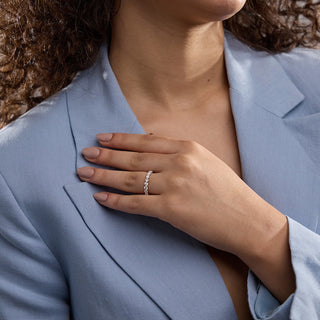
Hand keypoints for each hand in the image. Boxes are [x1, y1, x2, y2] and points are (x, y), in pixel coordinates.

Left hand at [77, 133, 284, 259]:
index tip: (102, 138)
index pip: (145, 141)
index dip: (121, 139)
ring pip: (130, 179)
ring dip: (104, 177)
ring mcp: (174, 186)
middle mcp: (179, 163)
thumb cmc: (228, 191)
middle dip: (106, 156)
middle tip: (85, 154)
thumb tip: (149, 149)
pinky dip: (115, 201)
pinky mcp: (171, 210)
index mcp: (188, 148)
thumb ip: (179, 154)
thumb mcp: (205, 161)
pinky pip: (136, 204)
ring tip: (84, 174)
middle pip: (133, 158)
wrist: (247, 219)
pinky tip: (100, 198)